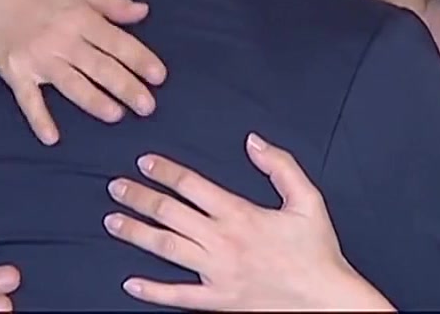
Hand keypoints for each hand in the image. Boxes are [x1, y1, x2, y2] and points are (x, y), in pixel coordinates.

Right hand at [0, 0, 166, 144]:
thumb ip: (110, 1)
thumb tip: (143, 11)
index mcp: (79, 17)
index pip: (116, 41)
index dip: (140, 59)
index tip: (159, 77)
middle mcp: (61, 39)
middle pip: (100, 67)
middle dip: (126, 87)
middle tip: (148, 107)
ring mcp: (37, 58)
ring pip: (72, 84)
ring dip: (94, 101)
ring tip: (116, 115)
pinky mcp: (15, 72)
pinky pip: (29, 99)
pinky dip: (39, 118)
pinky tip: (52, 137)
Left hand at [103, 134, 393, 310]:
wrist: (327, 302)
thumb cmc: (318, 252)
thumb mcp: (308, 200)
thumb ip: (281, 166)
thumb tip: (253, 141)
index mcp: (240, 214)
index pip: (192, 186)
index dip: (165, 171)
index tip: (144, 161)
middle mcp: (222, 241)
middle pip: (170, 214)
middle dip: (139, 198)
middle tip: (115, 187)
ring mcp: (217, 273)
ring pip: (167, 249)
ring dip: (136, 234)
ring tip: (112, 222)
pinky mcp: (219, 302)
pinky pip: (179, 296)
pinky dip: (153, 291)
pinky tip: (131, 284)